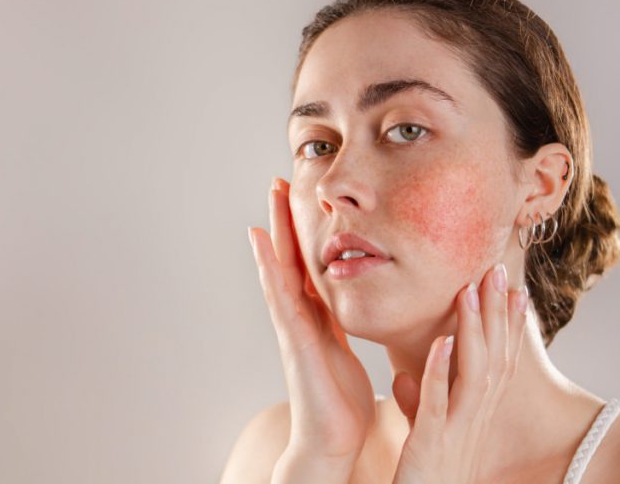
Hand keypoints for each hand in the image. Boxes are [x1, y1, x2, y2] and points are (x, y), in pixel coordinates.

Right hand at [248, 177, 376, 480]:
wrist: (330, 439)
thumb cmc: (340, 404)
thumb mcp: (348, 352)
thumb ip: (346, 327)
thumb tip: (358, 308)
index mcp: (318, 317)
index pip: (309, 264)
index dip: (304, 232)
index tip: (301, 198)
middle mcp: (300, 315)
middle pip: (290, 257)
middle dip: (285, 220)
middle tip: (279, 180)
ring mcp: (291, 325)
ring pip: (280, 267)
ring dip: (273, 230)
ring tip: (270, 195)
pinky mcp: (292, 337)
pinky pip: (279, 293)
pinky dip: (268, 265)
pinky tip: (260, 240)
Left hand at [390, 263, 529, 483]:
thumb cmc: (420, 479)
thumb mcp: (422, 436)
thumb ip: (417, 403)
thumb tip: (405, 375)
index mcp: (474, 417)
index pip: (498, 363)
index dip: (507, 327)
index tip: (513, 290)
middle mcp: (474, 421)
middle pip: (493, 359)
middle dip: (496, 314)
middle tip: (497, 271)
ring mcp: (456, 432)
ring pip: (473, 373)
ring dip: (473, 331)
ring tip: (469, 291)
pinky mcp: (431, 445)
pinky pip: (439, 404)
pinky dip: (441, 372)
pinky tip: (443, 342)